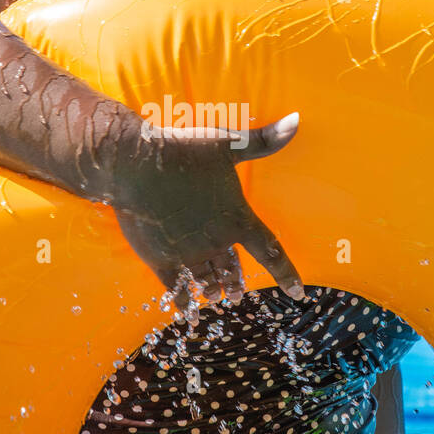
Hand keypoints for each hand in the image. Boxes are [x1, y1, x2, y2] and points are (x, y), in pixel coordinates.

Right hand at [112, 112, 304, 321]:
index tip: (298, 294)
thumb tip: (298, 121)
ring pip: (207, 279)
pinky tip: (190, 312)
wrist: (135, 165)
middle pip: (233, 268)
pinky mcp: (161, 259)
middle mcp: (216, 242)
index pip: (271, 252)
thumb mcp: (227, 143)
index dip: (286, 275)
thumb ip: (264, 140)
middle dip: (237, 281)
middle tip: (239, 292)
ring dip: (215, 289)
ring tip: (218, 296)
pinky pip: (178, 289)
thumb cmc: (183, 151)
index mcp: (237, 218)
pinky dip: (186, 302)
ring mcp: (188, 254)